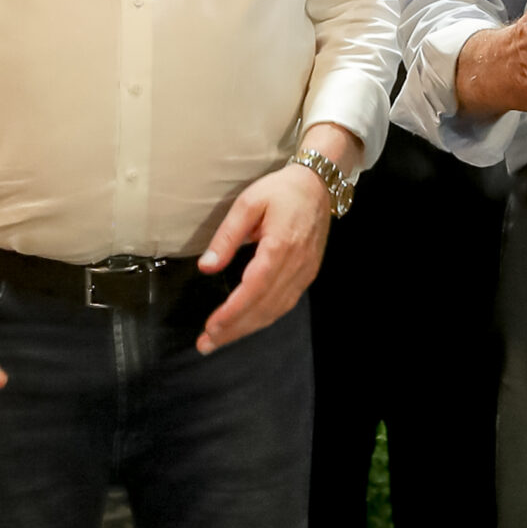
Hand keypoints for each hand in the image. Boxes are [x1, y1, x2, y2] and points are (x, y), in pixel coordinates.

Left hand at [194, 162, 335, 354]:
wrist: (319, 184)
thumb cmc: (282, 190)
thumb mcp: (248, 203)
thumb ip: (227, 236)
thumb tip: (207, 267)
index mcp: (281, 245)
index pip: (255, 288)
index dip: (233, 312)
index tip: (211, 327)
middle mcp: (296, 264)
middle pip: (264, 307)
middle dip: (234, 329)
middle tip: (207, 343)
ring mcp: (305, 271)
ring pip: (276, 310)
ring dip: (247, 328)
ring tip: (221, 339)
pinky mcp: (308, 273)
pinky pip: (285, 303)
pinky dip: (264, 318)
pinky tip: (247, 324)